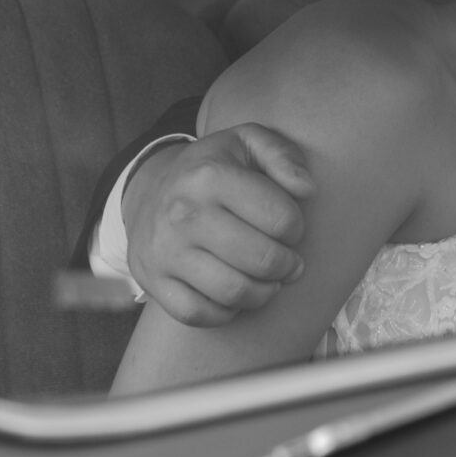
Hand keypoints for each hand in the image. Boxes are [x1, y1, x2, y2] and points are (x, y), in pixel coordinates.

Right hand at [123, 124, 314, 327]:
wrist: (148, 192)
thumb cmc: (211, 169)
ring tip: (269, 281)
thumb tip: (307, 189)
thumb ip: (283, 155)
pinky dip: (225, 312)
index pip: (281, 218)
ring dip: (263, 293)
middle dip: (287, 265)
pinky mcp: (154, 280)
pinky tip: (235, 295)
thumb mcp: (246, 142)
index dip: (297, 228)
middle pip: (262, 260)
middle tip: (289, 262)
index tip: (290, 227)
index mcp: (210, 176)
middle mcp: (184, 214)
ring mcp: (166, 250)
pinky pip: (198, 314)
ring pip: (234, 292)